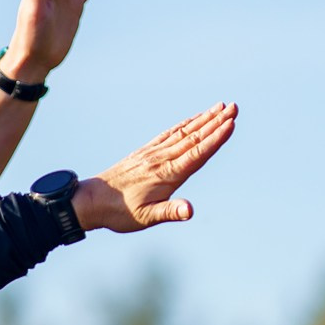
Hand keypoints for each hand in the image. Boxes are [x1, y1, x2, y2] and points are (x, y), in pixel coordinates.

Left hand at [72, 105, 236, 233]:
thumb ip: (170, 212)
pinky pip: (169, 134)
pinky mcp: (145, 152)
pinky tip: (194, 118)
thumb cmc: (119, 213)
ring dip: (204, 119)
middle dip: (216, 123)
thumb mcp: (145, 218)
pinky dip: (185, 124)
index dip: (216, 139)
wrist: (90, 201)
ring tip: (221, 106)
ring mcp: (153, 154)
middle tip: (235, 107)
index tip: (232, 123)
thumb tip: (191, 211)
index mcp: (166, 175)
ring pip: (183, 133)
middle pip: (194, 138)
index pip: (197, 154)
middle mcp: (161, 160)